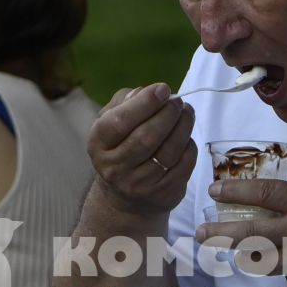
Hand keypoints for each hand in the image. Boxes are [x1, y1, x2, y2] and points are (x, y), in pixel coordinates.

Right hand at [88, 84, 196, 218]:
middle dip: (167, 114)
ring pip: (168, 152)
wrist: (124, 197)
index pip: (119, 121)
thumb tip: (145, 92)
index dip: (144, 103)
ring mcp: (138, 184)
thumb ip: (124, 102)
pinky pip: (183, 165)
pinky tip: (187, 136)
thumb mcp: (111, 122)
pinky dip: (189, 146)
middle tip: (178, 101)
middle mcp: (114, 167)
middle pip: (146, 137)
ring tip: (187, 112)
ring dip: (183, 127)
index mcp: (98, 144)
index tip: (163, 88)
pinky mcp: (162, 195)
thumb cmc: (120, 147)